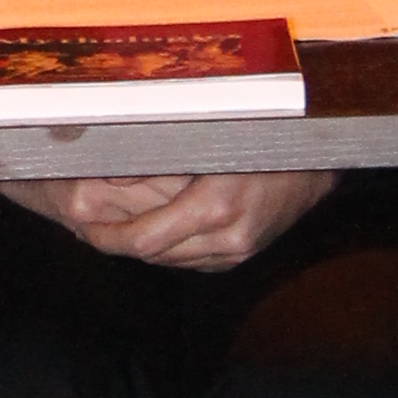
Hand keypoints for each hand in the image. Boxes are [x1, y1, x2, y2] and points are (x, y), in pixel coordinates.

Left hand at [0, 164, 334, 272]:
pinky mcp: (244, 255)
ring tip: (115, 228)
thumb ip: (154, 156)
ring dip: (144, 248)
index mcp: (215, 206)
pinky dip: (170, 250)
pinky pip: (194, 262)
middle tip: (90, 227)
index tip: (85, 229)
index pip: (144, 240)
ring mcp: (239, 251)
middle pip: (155, 255)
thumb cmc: (257, 136)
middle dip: (120, 242)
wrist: (313, 158)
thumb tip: (107, 171)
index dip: (108, 238)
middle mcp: (228, 237)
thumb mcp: (202, 139)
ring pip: (172, 261)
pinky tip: (156, 231)